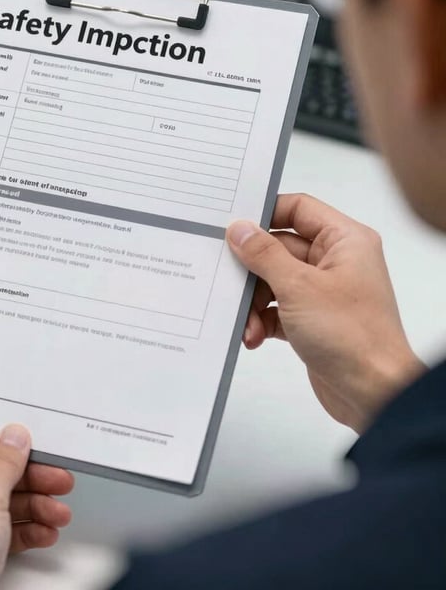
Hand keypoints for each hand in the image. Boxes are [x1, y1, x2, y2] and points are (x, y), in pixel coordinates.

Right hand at [227, 193, 424, 432]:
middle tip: (230, 279)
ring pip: (273, 281)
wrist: (374, 395)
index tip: (234, 226)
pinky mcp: (312, 319)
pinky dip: (262, 321)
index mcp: (345, 241)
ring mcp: (324, 291)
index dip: (265, 214)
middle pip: (278, 248)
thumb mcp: (298, 287)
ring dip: (254, 302)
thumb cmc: (353, 336)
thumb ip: (264, 254)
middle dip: (253, 271)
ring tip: (247, 322)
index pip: (298, 209)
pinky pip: (276, 309)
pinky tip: (255, 336)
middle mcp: (336, 262)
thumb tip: (240, 229)